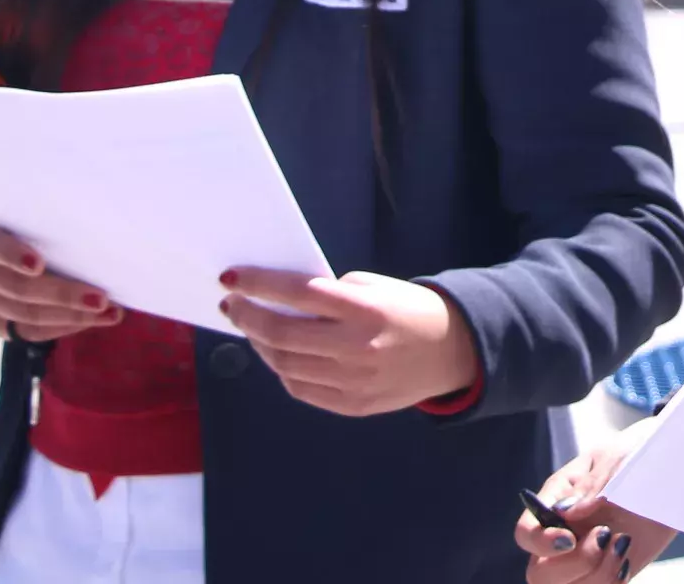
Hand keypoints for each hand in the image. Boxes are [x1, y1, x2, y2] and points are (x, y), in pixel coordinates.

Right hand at [0, 222, 122, 341]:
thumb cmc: (21, 232)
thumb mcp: (25, 222)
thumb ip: (48, 228)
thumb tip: (100, 231)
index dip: (14, 256)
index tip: (38, 264)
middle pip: (19, 289)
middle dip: (63, 295)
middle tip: (100, 298)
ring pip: (27, 315)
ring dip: (72, 316)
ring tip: (108, 313)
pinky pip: (29, 332)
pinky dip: (62, 327)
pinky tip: (90, 321)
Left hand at [217, 268, 482, 416]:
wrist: (452, 351)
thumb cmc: (408, 309)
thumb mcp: (375, 287)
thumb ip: (330, 294)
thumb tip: (280, 300)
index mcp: (364, 310)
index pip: (296, 295)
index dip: (258, 285)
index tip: (231, 278)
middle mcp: (356, 348)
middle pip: (281, 335)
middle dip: (247, 317)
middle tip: (232, 305)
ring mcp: (352, 382)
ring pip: (284, 365)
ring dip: (260, 344)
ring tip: (253, 328)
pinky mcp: (352, 405)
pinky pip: (301, 389)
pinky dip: (282, 369)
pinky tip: (278, 353)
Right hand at [515, 416, 678, 580]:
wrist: (673, 467)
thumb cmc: (637, 452)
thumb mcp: (616, 457)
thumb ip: (592, 484)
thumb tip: (566, 511)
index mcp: (557, 500)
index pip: (527, 533)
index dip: (540, 542)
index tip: (570, 538)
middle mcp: (566, 533)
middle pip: (541, 573)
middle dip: (573, 565)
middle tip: (605, 536)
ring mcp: (587, 555)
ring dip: (597, 575)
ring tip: (622, 544)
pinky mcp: (611, 569)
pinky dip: (612, 580)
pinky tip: (627, 559)